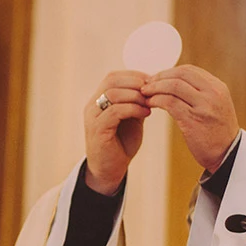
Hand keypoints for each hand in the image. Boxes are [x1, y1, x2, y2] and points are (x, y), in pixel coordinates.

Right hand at [83, 71, 151, 194]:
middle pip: (111, 80)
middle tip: (153, 90)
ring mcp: (92, 117)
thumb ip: (136, 102)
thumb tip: (153, 85)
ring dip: (135, 96)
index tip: (153, 82)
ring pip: (112, 93)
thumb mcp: (131, 118)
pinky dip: (133, 109)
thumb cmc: (121, 144)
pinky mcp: (97, 129)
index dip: (134, 75)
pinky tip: (145, 114)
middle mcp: (92, 106)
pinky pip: (115, 111)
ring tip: (150, 103)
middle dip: (135, 83)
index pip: (113, 76)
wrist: (110, 170)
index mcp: (98, 100)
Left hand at [141, 65, 239, 172]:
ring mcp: (204, 106)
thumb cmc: (216, 132)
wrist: (227, 154)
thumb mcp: (215, 106)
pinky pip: (170, 103)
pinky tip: (150, 104)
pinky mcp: (193, 120)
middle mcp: (213, 93)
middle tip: (146, 84)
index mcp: (218, 87)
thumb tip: (175, 81)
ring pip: (173, 86)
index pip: (189, 70)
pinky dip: (156, 100)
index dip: (169, 72)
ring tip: (144, 94)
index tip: (156, 79)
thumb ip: (200, 92)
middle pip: (180, 75)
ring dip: (155, 88)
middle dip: (159, 77)